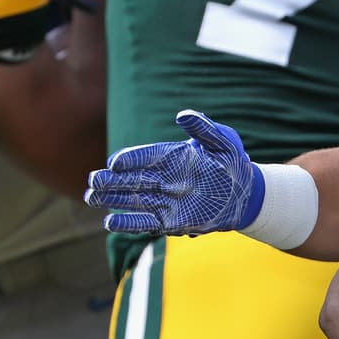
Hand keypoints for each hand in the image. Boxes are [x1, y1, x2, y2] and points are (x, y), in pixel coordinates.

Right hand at [84, 109, 264, 234]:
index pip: (147, 157)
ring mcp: (166, 200)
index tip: (115, 162)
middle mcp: (164, 178)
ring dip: (113, 199)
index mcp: (172, 157)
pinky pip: (147, 221)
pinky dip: (130, 223)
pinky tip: (110, 222)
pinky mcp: (172, 220)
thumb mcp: (224, 141)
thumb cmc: (234, 163)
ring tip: (91, 197)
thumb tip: (184, 115)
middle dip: (112, 180)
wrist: (248, 193)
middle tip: (93, 181)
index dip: (131, 159)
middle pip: (133, 179)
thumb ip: (204, 129)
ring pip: (134, 199)